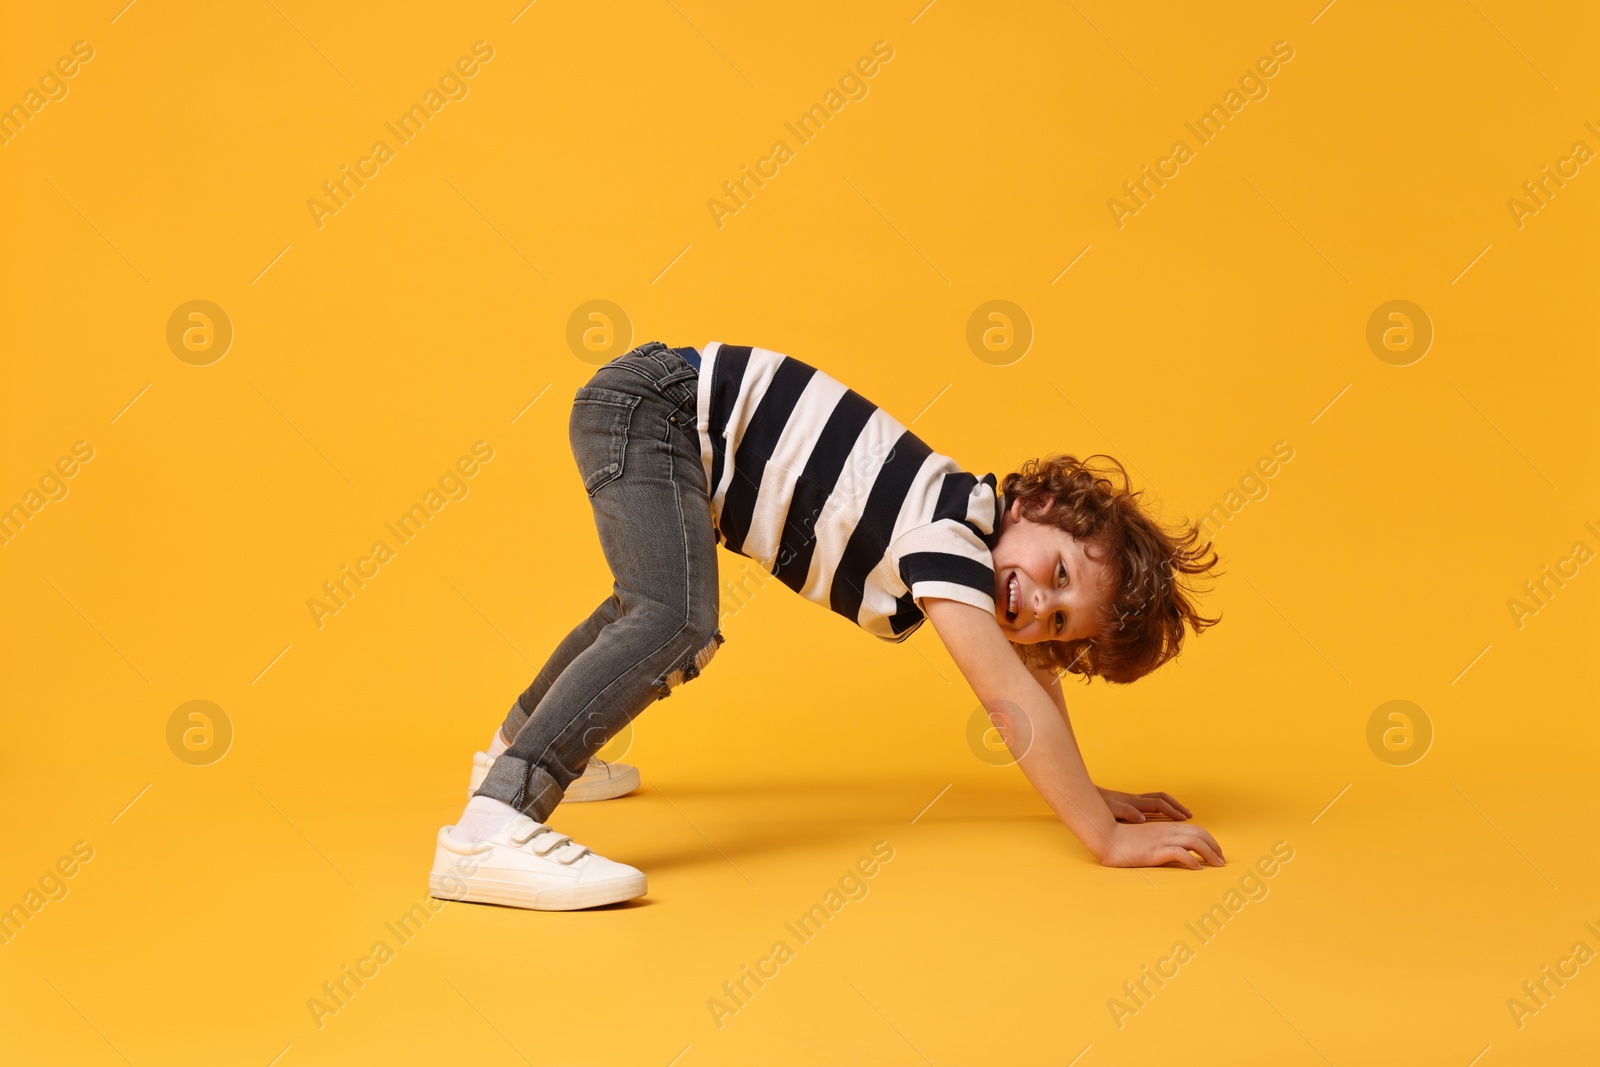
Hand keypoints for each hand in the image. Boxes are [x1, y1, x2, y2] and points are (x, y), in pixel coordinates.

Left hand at [1097, 787, 1191, 822]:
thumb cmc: (1096, 805)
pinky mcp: (1128, 801)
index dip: (1172, 812)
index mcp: (1134, 803)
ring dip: (1170, 805)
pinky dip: (1160, 806)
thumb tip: (1142, 819)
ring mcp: (1132, 799)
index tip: (1185, 819)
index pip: (1159, 805)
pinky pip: (1150, 801)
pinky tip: (1161, 814)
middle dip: (1176, 806)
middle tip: (1189, 815)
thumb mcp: (1110, 811)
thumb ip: (1126, 813)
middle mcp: (1136, 799)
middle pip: (1161, 799)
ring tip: (1180, 813)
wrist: (1085, 794)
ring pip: (1157, 798)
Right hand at [1098, 820, 1224, 869]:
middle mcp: (1168, 831)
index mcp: (1167, 827)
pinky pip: (1179, 853)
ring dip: (1210, 854)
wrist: (1108, 838)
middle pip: (1200, 834)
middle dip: (1215, 847)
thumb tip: (1176, 850)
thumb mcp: (1148, 837)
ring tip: (1217, 865)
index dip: (1210, 840)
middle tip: (1222, 861)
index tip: (1216, 852)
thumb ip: (1162, 840)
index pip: (1197, 830)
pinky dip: (1191, 861)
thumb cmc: (1125, 840)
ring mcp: (1162, 840)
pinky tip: (1197, 869)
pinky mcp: (1155, 851)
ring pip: (1194, 842)